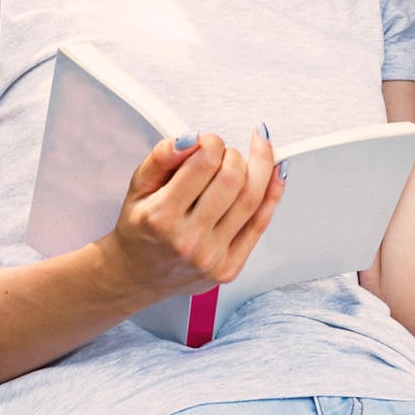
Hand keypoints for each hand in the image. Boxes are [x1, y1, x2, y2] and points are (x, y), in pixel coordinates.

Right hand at [99, 127, 284, 302]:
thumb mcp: (138, 187)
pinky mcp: (229, 268)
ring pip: (252, 199)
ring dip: (260, 166)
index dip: (211, 142)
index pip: (203, 163)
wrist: (137, 276)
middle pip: (232, 178)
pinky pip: (260, 223)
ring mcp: (211, 257)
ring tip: (258, 149)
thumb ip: (161, 158)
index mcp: (161, 216)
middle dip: (233, 154)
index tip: (207, 142)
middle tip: (223, 153)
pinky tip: (277, 171)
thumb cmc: (140, 227)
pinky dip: (273, 192)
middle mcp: (188, 240)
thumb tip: (191, 138)